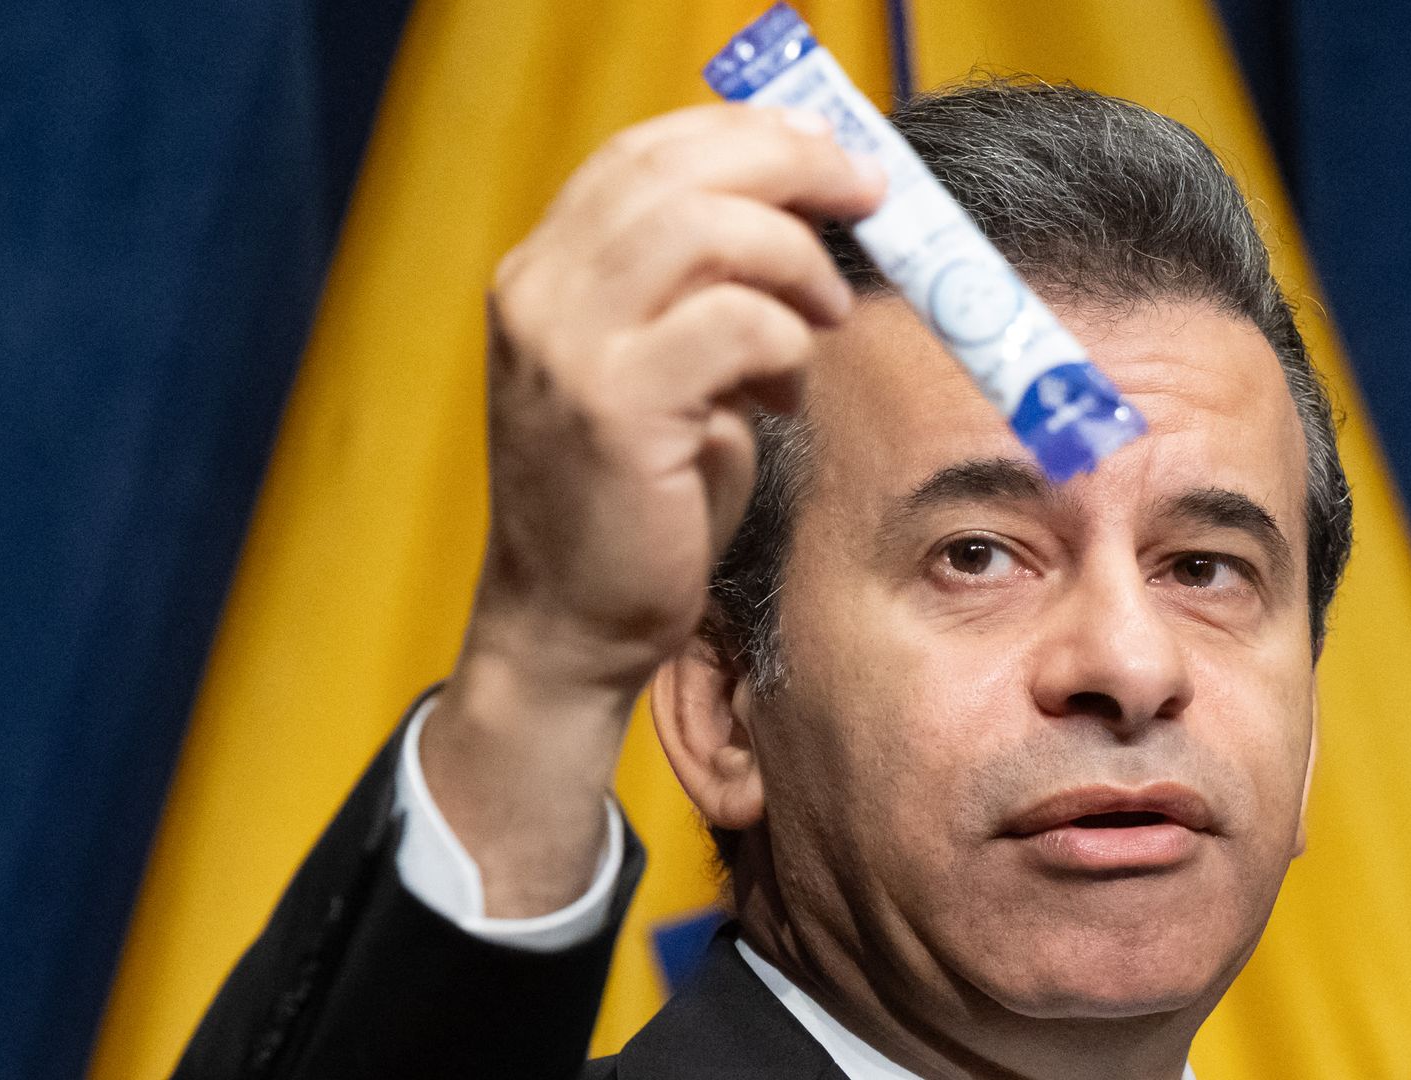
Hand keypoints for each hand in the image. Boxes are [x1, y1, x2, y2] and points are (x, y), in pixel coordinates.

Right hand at [424, 105, 884, 916]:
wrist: (570, 625)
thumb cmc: (639, 501)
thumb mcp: (667, 373)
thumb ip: (707, 294)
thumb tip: (811, 223)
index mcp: (546, 272)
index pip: (644, 154)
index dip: (749, 135)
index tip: (833, 152)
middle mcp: (541, 291)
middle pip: (677, 169)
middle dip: (793, 166)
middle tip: (869, 194)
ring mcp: (567, 346)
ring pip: (707, 229)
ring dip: (795, 259)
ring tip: (823, 316)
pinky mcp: (612, 407)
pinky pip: (734, 325)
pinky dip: (785, 344)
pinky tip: (782, 395)